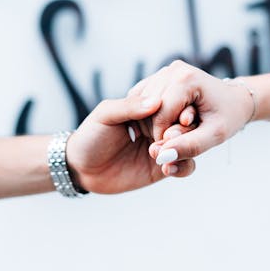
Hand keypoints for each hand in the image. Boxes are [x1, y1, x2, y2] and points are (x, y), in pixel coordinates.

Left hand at [66, 95, 195, 193]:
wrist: (80, 169)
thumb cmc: (90, 137)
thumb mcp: (105, 115)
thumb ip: (129, 106)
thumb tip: (156, 101)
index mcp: (146, 108)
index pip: (172, 103)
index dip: (179, 108)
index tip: (181, 115)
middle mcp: (158, 125)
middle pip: (185, 124)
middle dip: (183, 130)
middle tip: (169, 137)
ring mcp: (162, 147)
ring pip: (189, 145)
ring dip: (183, 149)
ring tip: (163, 154)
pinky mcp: (162, 168)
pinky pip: (184, 167)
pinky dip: (182, 167)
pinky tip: (166, 169)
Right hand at [128, 60, 253, 171]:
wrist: (235, 100)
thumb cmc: (228, 116)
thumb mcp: (215, 135)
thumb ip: (190, 146)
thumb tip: (163, 156)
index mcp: (186, 79)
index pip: (160, 115)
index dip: (164, 137)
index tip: (177, 146)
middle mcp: (173, 69)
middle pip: (149, 109)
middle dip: (159, 130)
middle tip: (178, 138)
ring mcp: (165, 71)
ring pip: (143, 105)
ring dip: (154, 123)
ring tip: (176, 128)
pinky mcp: (159, 77)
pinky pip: (142, 101)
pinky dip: (150, 116)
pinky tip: (168, 121)